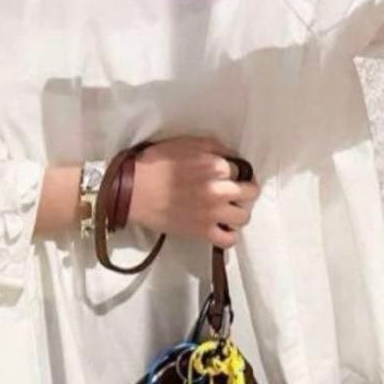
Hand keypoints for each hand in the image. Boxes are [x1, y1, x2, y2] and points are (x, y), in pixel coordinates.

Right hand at [129, 135, 261, 248]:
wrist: (133, 191)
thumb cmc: (157, 163)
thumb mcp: (187, 143)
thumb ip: (214, 148)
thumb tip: (232, 157)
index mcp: (216, 166)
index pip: (241, 168)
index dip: (234, 171)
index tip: (226, 174)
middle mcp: (219, 190)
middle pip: (250, 192)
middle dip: (245, 189)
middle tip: (235, 190)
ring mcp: (212, 213)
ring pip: (244, 216)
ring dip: (240, 211)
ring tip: (229, 209)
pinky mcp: (202, 232)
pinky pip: (228, 240)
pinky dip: (230, 234)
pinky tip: (223, 227)